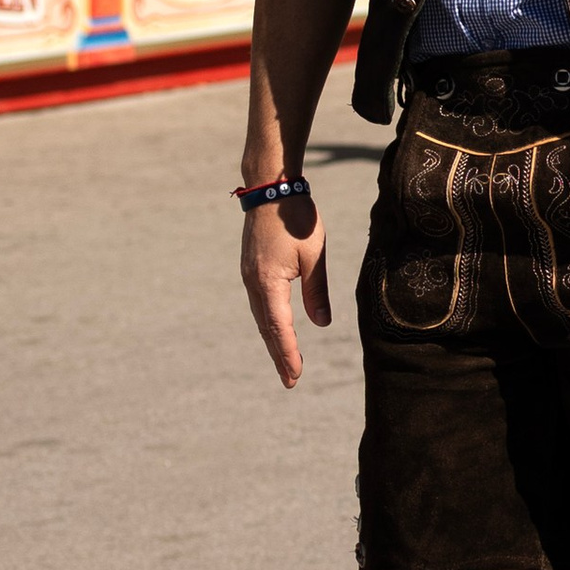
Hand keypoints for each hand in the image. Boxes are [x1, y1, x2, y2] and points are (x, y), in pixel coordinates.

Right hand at [242, 188, 329, 387]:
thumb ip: (317, 291)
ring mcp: (249, 276)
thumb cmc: (297, 218)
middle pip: (267, 328)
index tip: (294, 375)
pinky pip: (259, 303)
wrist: (271, 188)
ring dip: (273, 340)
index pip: (279, 327)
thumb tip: (321, 324)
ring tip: (284, 362)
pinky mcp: (250, 268)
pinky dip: (268, 322)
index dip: (288, 353)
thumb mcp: (314, 255)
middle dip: (279, 355)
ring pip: (261, 317)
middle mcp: (253, 283)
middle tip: (289, 381)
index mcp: (268, 282)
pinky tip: (275, 329)